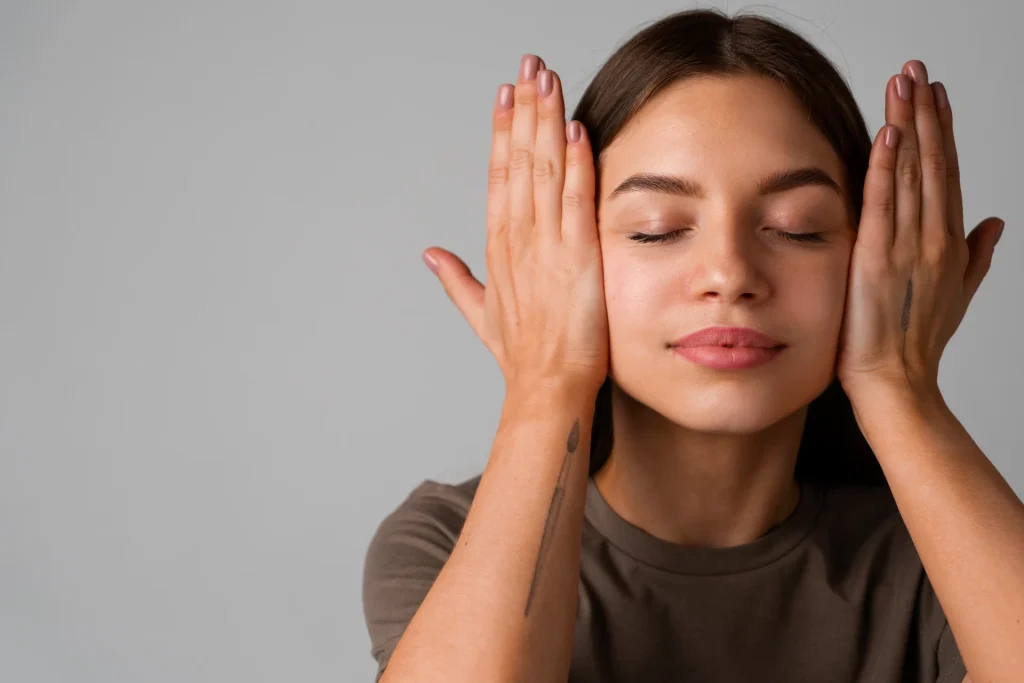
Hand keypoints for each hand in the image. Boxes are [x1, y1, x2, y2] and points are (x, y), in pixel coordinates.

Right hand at [422, 54, 608, 395]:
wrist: (545, 390)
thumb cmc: (520, 356)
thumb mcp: (481, 312)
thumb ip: (455, 279)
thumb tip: (429, 254)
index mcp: (498, 247)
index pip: (498, 175)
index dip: (501, 132)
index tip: (505, 94)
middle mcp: (517, 240)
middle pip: (518, 161)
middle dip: (523, 109)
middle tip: (528, 64)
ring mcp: (545, 247)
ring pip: (543, 171)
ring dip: (544, 122)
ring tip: (546, 79)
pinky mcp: (577, 259)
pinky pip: (576, 203)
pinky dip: (576, 165)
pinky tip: (575, 130)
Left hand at [836, 59, 1004, 397]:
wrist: (896, 382)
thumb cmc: (918, 342)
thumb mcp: (957, 292)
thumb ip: (976, 254)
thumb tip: (994, 222)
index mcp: (948, 241)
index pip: (945, 173)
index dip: (941, 131)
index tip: (934, 95)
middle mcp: (933, 237)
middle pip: (932, 162)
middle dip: (924, 113)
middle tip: (918, 69)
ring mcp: (908, 247)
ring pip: (912, 174)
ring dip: (907, 124)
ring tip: (904, 83)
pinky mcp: (877, 259)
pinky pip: (884, 204)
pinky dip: (887, 166)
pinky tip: (888, 132)